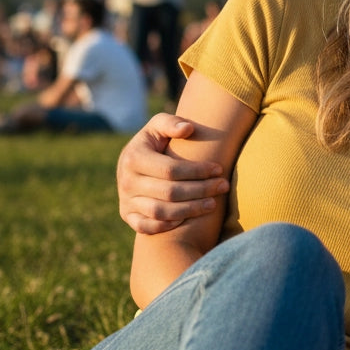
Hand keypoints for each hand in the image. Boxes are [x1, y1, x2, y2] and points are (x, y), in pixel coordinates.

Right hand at [117, 113, 228, 234]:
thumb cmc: (156, 141)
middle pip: (169, 192)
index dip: (197, 171)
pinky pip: (147, 227)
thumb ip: (171, 123)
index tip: (219, 169)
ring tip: (213, 203)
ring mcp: (126, 200)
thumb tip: (188, 129)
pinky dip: (167, 225)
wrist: (135, 161)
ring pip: (161, 212)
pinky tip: (188, 218)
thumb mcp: (159, 125)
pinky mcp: (127, 216)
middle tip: (223, 186)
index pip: (170, 169)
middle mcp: (126, 181)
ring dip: (190, 210)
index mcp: (133, 158)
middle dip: (201, 190)